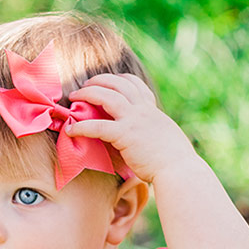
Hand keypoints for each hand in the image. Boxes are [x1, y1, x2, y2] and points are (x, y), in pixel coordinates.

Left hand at [66, 74, 196, 183]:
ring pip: (107, 97)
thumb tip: (143, 137)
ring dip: (88, 94)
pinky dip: (81, 126)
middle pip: (118, 84)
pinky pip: (98, 126)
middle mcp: (143, 110)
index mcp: (152, 110)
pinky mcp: (125, 135)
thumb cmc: (172, 160)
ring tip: (73, 98)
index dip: (119, 79)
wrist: (178, 169)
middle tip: (84, 86)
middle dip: (98, 81)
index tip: (106, 81)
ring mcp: (134, 120)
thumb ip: (150, 130)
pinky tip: (70, 129)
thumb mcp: (162, 136)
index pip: (135, 85)